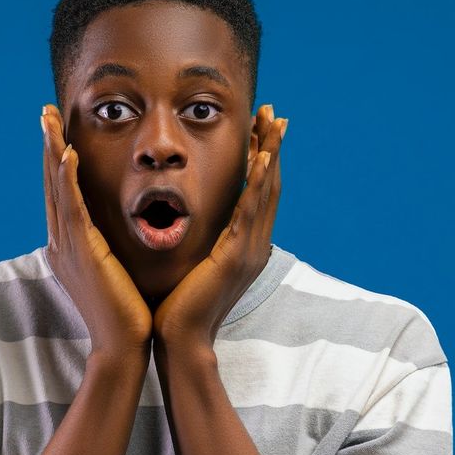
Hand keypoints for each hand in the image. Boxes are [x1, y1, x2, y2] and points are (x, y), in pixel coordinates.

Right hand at [41, 104, 152, 358]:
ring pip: (57, 188)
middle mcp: (61, 242)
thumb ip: (106, 250)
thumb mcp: (112, 272)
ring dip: (53, 151)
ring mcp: (68, 246)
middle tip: (45, 112)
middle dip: (49, 145)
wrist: (123, 346)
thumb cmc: (125, 314)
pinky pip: (72, 207)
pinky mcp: (82, 251)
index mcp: (69, 246)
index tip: (57, 131)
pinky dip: (67, 178)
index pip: (60, 193)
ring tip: (49, 120)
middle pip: (51, 183)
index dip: (57, 160)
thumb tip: (111, 236)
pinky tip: (67, 153)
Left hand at [153, 104, 286, 348]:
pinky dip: (258, 184)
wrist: (180, 341)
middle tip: (275, 113)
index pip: (259, 193)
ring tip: (273, 123)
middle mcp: (254, 245)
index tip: (263, 128)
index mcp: (244, 246)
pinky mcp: (235, 257)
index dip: (264, 159)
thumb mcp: (197, 266)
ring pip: (266, 192)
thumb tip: (198, 226)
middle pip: (270, 185)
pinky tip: (262, 159)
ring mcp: (248, 251)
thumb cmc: (179, 306)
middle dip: (272, 147)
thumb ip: (205, 244)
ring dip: (270, 154)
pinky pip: (249, 212)